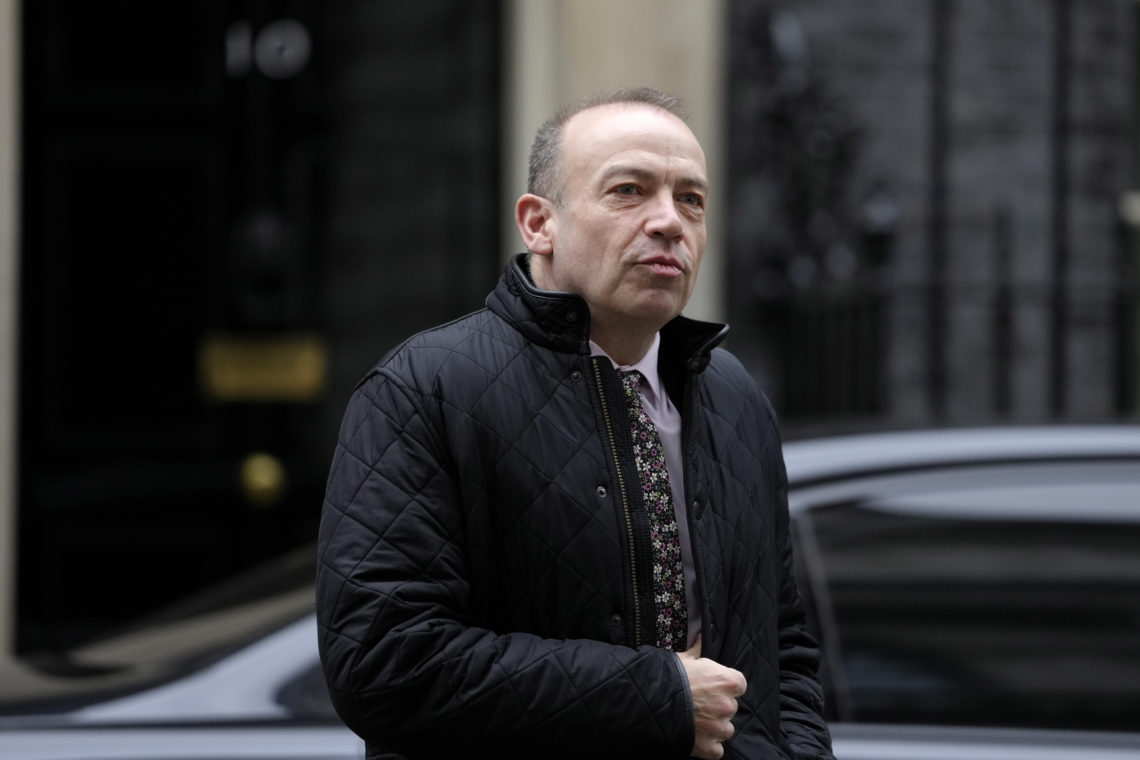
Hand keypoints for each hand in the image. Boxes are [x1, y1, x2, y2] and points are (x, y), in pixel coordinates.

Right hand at [676, 635, 746, 758]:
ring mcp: (718, 728)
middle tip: (698, 702)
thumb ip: (697, 650)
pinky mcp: (709, 747)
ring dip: (714, 726)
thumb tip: (700, 636)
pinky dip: (708, 745)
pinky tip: (696, 736)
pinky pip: (717, 749)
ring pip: (725, 729)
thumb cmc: (666, 678)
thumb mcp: (683, 659)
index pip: (739, 684)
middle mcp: (727, 705)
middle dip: (717, 705)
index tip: (713, 686)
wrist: (649, 702)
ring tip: (694, 719)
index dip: (725, 685)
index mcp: (726, 681)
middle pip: (730, 706)